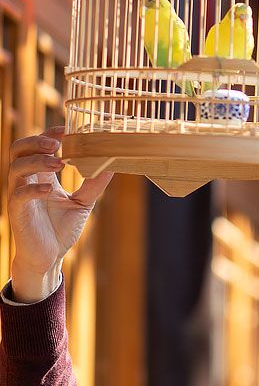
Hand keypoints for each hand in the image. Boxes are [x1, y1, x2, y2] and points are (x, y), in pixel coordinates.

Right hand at [7, 127, 112, 299]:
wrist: (48, 257)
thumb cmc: (61, 228)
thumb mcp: (83, 202)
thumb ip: (95, 183)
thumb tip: (114, 163)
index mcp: (41, 174)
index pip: (37, 145)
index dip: (49, 133)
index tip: (66, 128)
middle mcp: (27, 181)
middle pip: (18, 149)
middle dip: (36, 141)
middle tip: (56, 143)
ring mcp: (19, 195)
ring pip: (16, 168)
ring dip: (37, 161)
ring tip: (58, 163)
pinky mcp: (17, 212)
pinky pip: (19, 195)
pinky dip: (34, 188)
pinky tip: (50, 189)